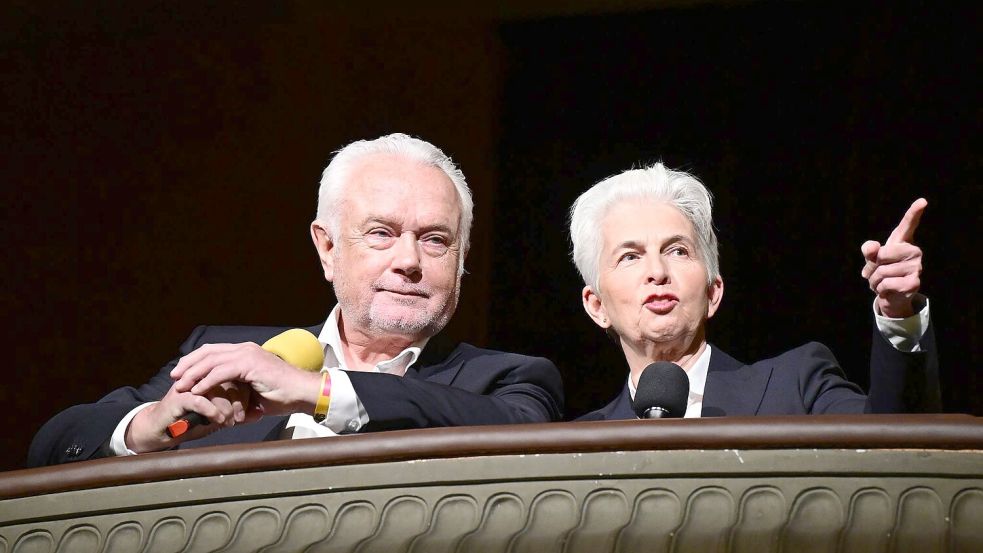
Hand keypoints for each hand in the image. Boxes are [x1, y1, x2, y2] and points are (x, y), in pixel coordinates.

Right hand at [125, 380, 249, 452]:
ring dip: (226, 408)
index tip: (252, 411)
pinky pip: (201, 400)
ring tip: (229, 422)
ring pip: (217, 389)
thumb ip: (238, 414)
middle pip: (229, 380)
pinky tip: (218, 420)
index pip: (237, 376)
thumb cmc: (191, 422)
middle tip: (240, 418)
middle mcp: (202, 376)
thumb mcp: (219, 417)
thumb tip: (259, 414)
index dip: (247, 394)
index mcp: (213, 375)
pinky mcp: (180, 396)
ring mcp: (190, 384)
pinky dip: (213, 411)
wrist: (162, 430)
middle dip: (239, 401)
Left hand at [170, 342, 320, 417]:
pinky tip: (196, 390)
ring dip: (192, 373)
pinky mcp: (250, 365)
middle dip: (188, 364)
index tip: (181, 373)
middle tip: (174, 377)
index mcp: (246, 352)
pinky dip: (206, 381)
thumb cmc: (284, 395)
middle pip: (208, 351)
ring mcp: (248, 355)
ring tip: (180, 385)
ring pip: (211, 360)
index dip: (195, 361)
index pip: (214, 351)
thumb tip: (225, 406)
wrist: (303, 393)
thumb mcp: (255, 391)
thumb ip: (238, 392)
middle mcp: (245, 349)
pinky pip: (221, 372)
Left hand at [861, 198, 925, 317]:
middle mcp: (914, 251)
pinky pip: (886, 284)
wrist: (890, 294)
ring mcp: (917, 267)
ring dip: (874, 281)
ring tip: (882, 282)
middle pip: (881, 256)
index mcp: (903, 241)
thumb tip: (872, 248)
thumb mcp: (872, 258)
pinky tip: (888, 290)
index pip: (908, 224)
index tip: (922, 201)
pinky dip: (881, 289)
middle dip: (871, 267)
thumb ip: (870, 250)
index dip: (914, 212)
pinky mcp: (914, 283)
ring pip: (882, 272)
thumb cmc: (881, 271)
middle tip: (876, 273)